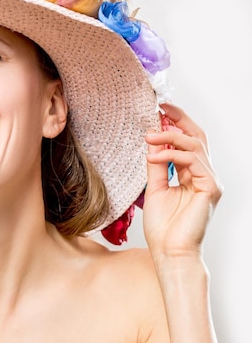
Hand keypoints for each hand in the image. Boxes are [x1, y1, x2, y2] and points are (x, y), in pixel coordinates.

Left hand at [142, 103, 222, 258]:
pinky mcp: (210, 187)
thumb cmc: (163, 227)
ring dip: (170, 137)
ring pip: (195, 145)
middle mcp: (205, 175)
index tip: (159, 110)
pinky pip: (193, 161)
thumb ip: (156, 165)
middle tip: (160, 108)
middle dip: (179, 120)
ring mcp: (210, 181)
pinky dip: (172, 155)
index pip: (188, 142)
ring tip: (149, 136)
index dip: (176, 124)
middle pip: (197, 137)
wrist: (169, 251)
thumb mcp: (154, 188)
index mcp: (192, 175)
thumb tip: (152, 141)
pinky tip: (153, 157)